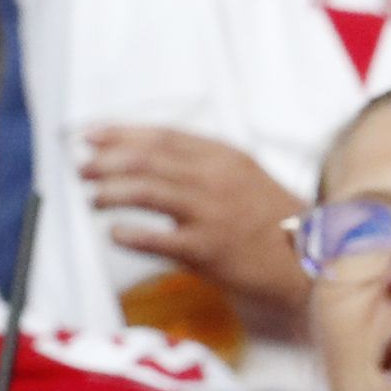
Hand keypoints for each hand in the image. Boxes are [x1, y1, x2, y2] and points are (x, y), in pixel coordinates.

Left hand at [78, 126, 306, 322]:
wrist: (307, 257)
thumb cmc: (268, 218)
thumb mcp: (241, 174)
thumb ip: (200, 162)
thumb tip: (146, 155)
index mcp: (222, 155)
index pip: (162, 136)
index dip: (120, 133)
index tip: (90, 135)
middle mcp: (215, 178)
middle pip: (147, 160)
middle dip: (106, 161)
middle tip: (82, 168)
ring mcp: (211, 213)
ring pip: (147, 192)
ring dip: (111, 192)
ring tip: (91, 197)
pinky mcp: (207, 249)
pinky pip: (158, 238)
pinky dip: (131, 234)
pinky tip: (115, 233)